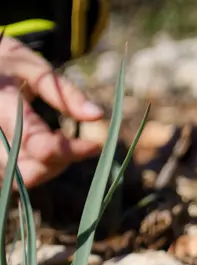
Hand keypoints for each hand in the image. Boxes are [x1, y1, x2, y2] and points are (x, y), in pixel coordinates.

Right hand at [0, 35, 104, 188]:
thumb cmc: (9, 63)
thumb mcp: (36, 68)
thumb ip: (66, 93)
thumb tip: (98, 115)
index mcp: (0, 106)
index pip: (40, 146)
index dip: (73, 151)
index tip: (97, 144)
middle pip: (30, 172)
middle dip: (60, 163)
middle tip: (76, 142)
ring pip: (23, 178)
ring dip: (49, 166)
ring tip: (57, 137)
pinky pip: (15, 177)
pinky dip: (36, 167)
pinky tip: (44, 144)